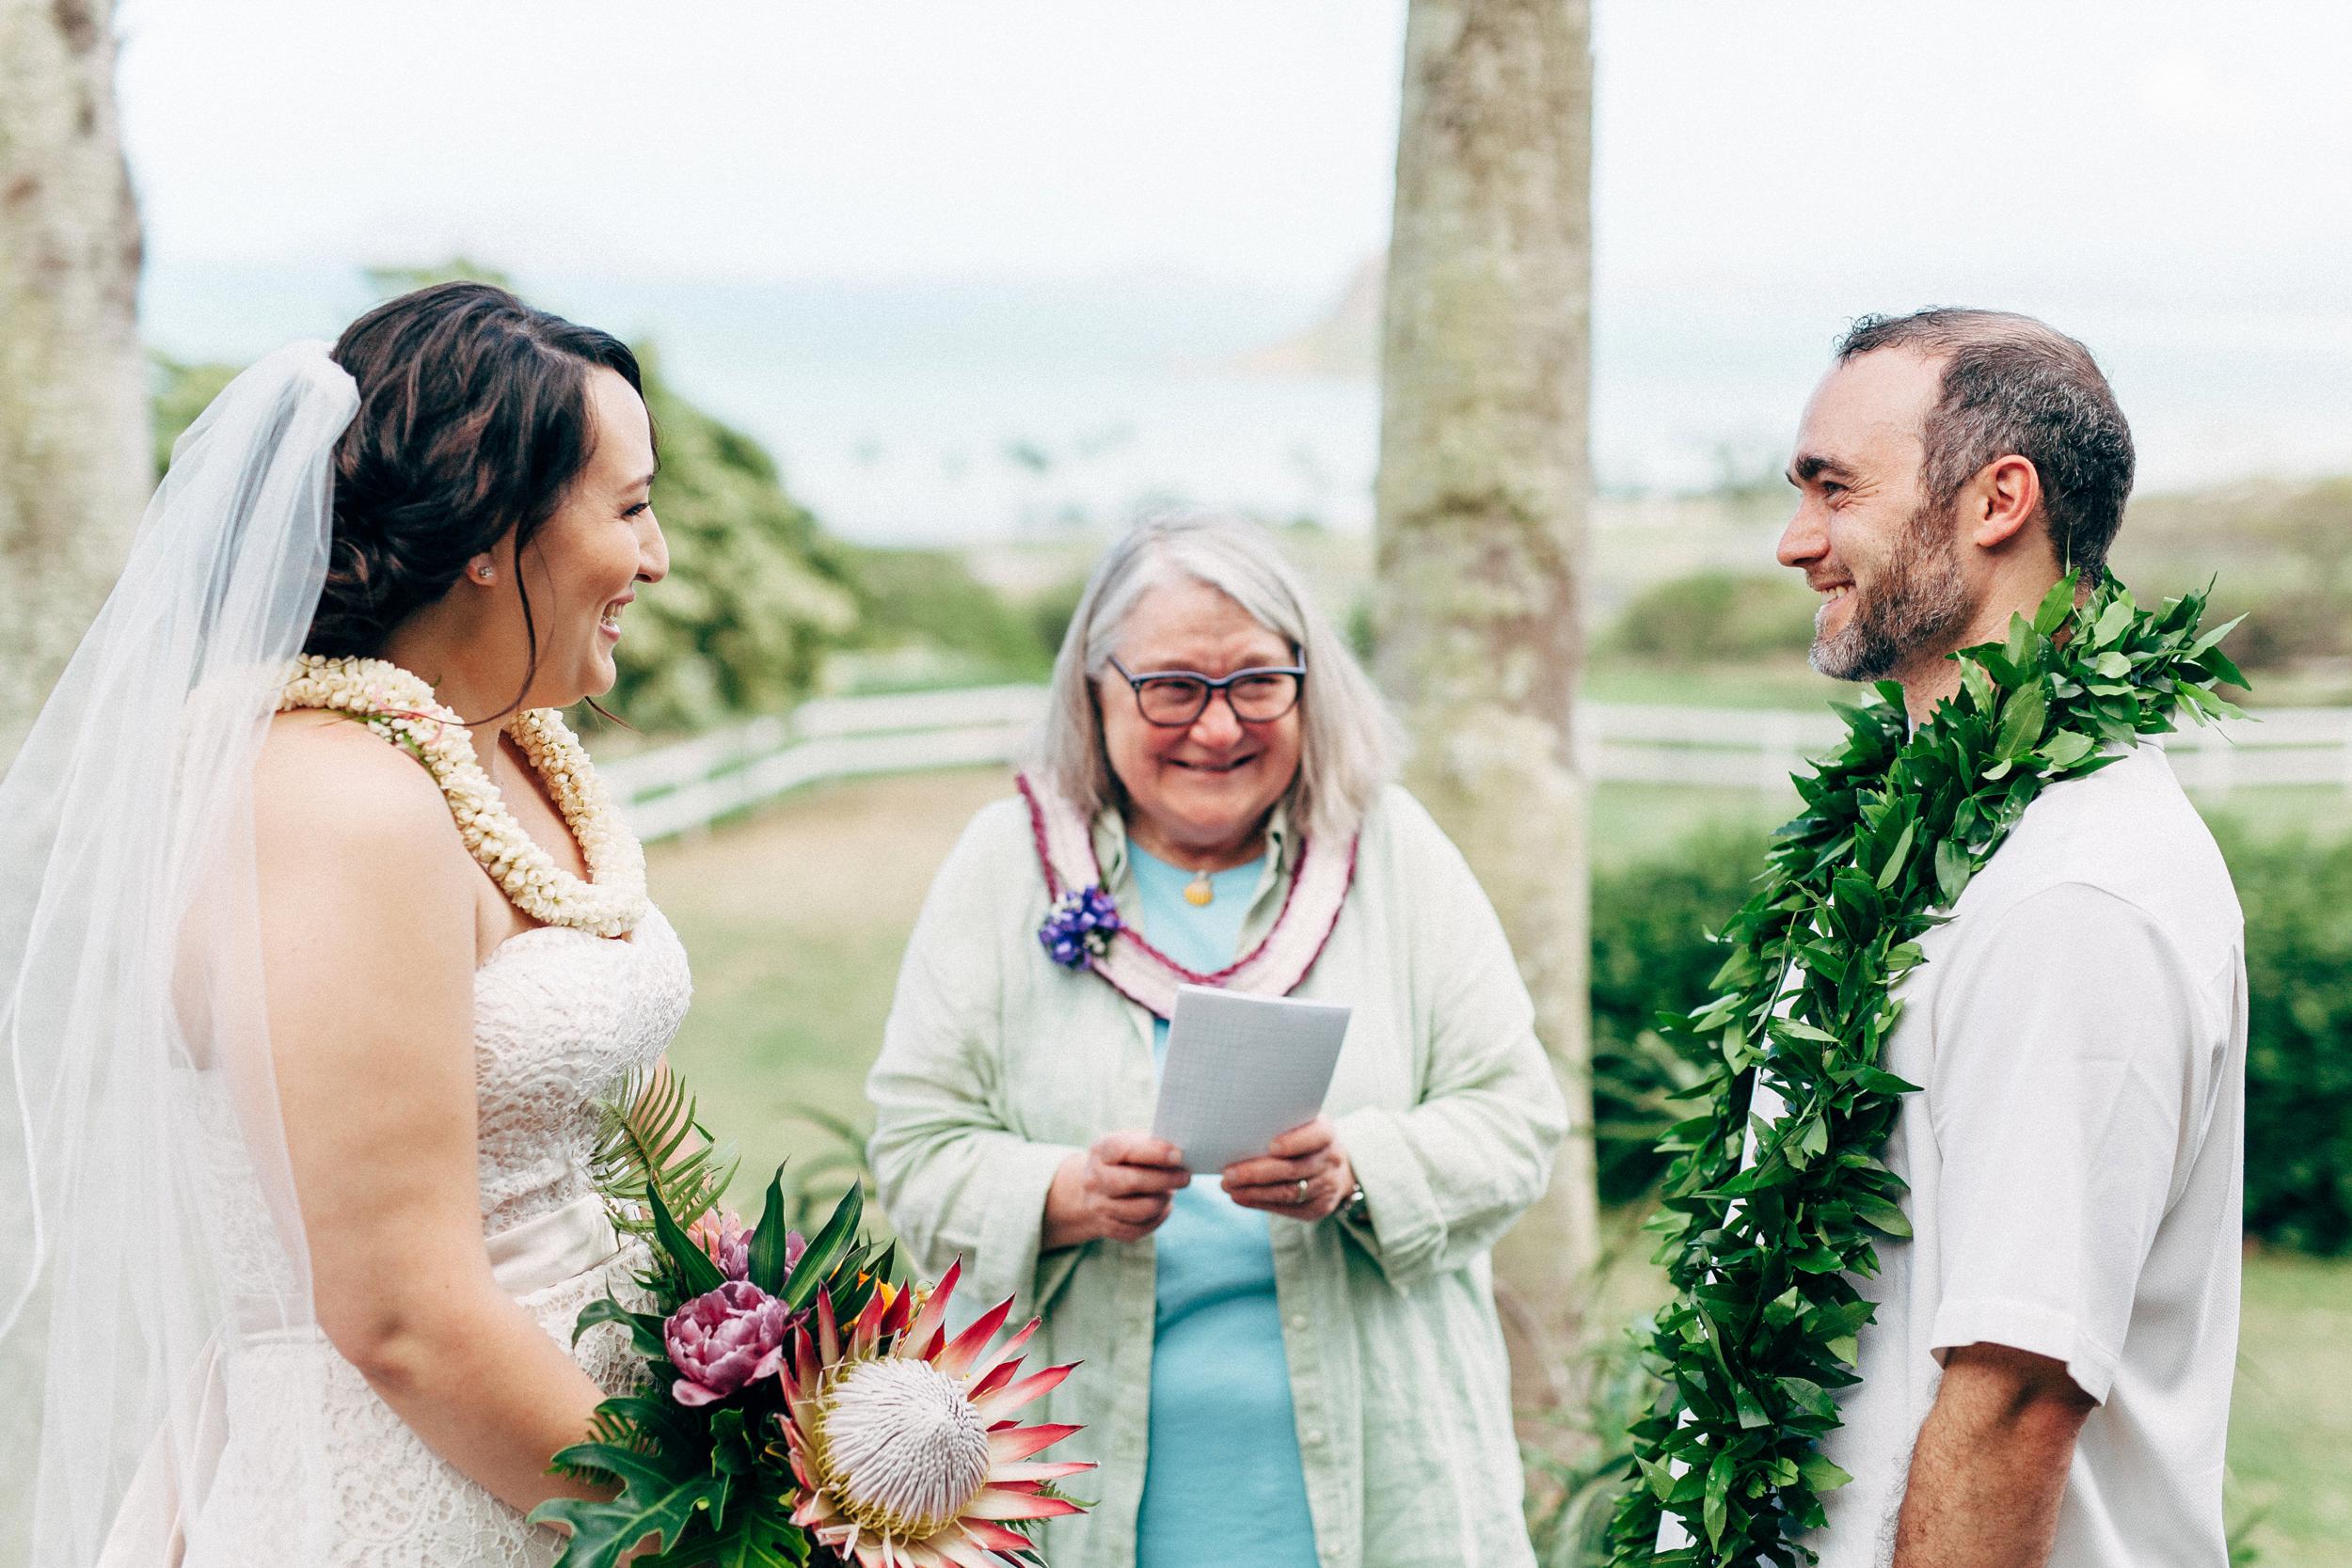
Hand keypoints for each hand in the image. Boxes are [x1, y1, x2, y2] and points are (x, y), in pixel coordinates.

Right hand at [1042, 1132, 1190, 1248]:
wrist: (1093, 1189)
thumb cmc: (1124, 1161)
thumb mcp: (1131, 1143)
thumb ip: (1152, 1145)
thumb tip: (1180, 1156)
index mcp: (1101, 1151)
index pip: (1122, 1149)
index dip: (1153, 1152)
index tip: (1178, 1155)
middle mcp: (1095, 1179)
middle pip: (1131, 1182)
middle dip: (1164, 1180)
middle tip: (1185, 1177)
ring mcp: (1098, 1206)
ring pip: (1140, 1210)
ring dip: (1163, 1200)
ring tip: (1171, 1191)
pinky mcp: (1107, 1227)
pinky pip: (1140, 1228)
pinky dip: (1158, 1217)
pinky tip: (1163, 1206)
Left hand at [1221, 1116, 1352, 1221]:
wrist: (1335, 1168)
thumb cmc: (1303, 1140)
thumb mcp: (1300, 1126)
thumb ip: (1279, 1127)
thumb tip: (1238, 1135)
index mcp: (1326, 1134)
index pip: (1315, 1136)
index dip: (1294, 1142)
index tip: (1271, 1146)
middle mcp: (1331, 1160)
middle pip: (1293, 1169)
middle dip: (1258, 1173)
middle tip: (1229, 1175)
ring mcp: (1327, 1186)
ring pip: (1288, 1192)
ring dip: (1254, 1192)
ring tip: (1229, 1187)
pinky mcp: (1319, 1207)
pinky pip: (1287, 1209)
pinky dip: (1259, 1203)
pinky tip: (1240, 1197)